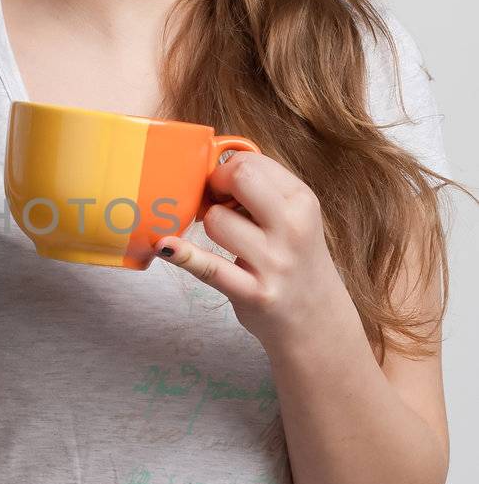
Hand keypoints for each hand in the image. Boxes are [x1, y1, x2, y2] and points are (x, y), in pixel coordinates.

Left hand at [151, 151, 350, 351]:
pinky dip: (184, 255)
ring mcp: (274, 262)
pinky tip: (166, 247)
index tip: (225, 189)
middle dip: (216, 186)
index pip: (251, 163)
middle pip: (239, 177)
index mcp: (302, 202)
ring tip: (229, 242)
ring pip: (216, 220)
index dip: (226, 172)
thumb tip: (212, 164)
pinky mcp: (254, 293)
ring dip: (211, 226)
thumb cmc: (294, 260)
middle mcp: (293, 228)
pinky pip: (209, 267)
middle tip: (217, 204)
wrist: (317, 320)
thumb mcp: (294, 217)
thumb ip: (262, 190)